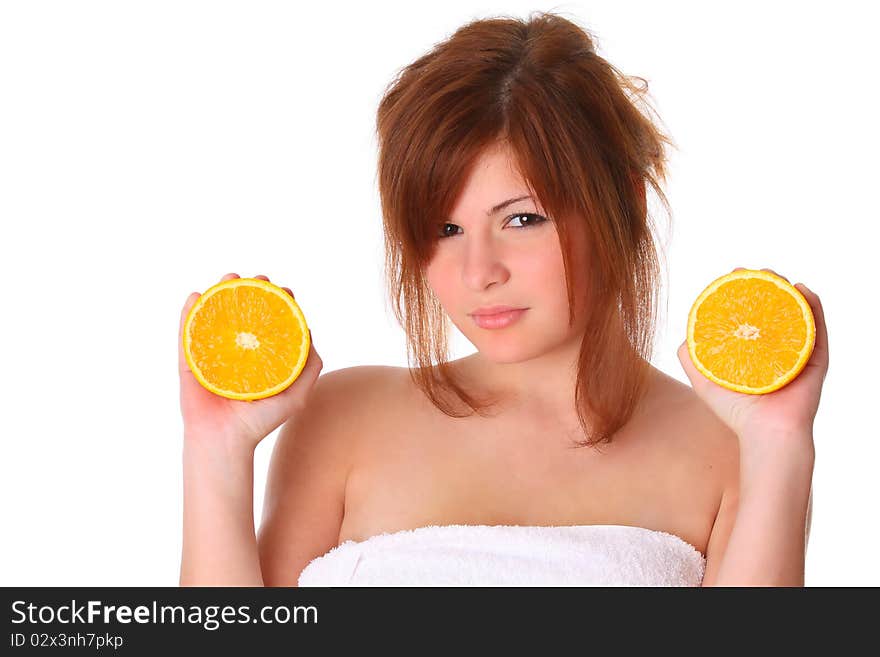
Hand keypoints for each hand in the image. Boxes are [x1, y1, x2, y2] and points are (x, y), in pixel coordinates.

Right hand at [178, 273, 322, 453]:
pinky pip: (187, 332)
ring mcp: (211, 352)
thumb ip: (309, 368)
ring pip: (215, 315)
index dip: (277, 302)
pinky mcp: (189, 360)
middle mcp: (235, 349)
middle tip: (259, 279)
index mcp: (258, 354)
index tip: (285, 291)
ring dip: (221, 291)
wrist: (225, 442)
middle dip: (251, 289)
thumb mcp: (297, 395)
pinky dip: (189, 312)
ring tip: (230, 277)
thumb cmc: (260, 422)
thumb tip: (310, 332)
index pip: (269, 321)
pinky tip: (196, 296)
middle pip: (242, 311)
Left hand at [677, 268, 828, 445]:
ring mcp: (797, 352)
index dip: (741, 294)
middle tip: (751, 272)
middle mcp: (776, 349)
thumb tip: (685, 335)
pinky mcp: (816, 359)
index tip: (731, 277)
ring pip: (796, 313)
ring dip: (786, 289)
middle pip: (773, 309)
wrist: (766, 434)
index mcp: (754, 352)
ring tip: (774, 275)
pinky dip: (813, 306)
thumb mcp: (704, 381)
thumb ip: (691, 358)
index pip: (750, 316)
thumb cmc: (736, 412)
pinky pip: (818, 327)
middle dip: (764, 285)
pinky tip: (802, 290)